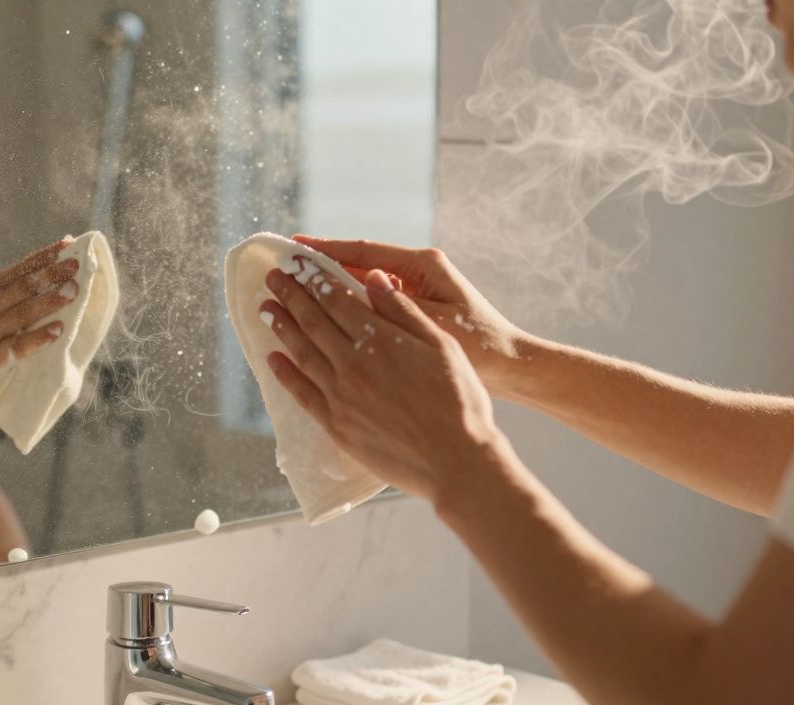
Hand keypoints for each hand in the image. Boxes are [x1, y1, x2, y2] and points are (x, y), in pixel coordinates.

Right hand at [0, 238, 78, 402]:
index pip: (20, 269)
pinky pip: (16, 348)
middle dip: (50, 274)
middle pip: (21, 287)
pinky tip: (57, 331)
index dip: (45, 256)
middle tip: (77, 264)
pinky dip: (37, 338)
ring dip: (48, 301)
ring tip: (72, 292)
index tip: (70, 243)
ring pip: (20, 314)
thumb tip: (56, 274)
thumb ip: (17, 295)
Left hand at [261, 264, 517, 515]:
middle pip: (313, 322)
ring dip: (282, 327)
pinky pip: (302, 393)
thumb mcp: (441, 344)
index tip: (298, 264)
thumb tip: (374, 277)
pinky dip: (284, 373)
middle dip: (291, 295)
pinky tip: (273, 358)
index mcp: (379, 340)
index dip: (314, 278)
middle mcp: (352, 364)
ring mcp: (340, 396)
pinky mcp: (336, 425)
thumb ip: (403, 310)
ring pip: (302, 353)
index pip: (336, 299)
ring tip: (266, 309)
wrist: (455, 461)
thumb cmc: (458, 400)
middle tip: (273, 278)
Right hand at [293, 235, 531, 399]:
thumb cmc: (480, 347)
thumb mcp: (437, 326)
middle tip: (283, 264)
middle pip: (358, 263)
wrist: (510, 367)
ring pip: (361, 282)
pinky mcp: (412, 309)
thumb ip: (401, 306)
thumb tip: (365, 281)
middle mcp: (415, 273)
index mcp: (423, 266)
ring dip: (330, 285)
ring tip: (294, 286)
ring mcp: (412, 291)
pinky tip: (322, 315)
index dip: (327, 250)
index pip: (365, 253)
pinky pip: (371, 302)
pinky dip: (347, 305)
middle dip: (321, 265)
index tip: (295, 248)